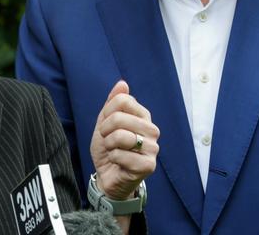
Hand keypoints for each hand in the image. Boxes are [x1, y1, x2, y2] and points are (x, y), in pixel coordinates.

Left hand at [90, 80, 159, 199]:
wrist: (107, 175)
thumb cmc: (109, 147)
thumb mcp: (105, 122)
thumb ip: (113, 102)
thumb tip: (122, 83)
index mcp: (143, 116)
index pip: (123, 100)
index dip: (107, 113)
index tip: (106, 125)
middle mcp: (152, 130)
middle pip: (119, 118)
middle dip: (105, 131)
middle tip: (108, 141)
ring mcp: (153, 148)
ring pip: (120, 136)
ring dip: (109, 145)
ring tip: (113, 151)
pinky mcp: (149, 165)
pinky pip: (121, 155)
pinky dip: (113, 159)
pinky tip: (118, 163)